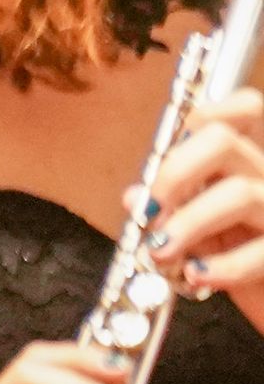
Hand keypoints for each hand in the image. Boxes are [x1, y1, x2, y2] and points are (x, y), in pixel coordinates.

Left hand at [148, 85, 263, 323]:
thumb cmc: (236, 254)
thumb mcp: (200, 225)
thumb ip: (169, 206)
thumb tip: (134, 197)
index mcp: (252, 158)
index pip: (242, 108)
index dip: (195, 120)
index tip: (162, 156)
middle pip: (224, 140)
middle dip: (173, 172)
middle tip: (147, 209)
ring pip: (239, 193)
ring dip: (187, 222)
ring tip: (158, 250)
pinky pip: (262, 252)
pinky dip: (222, 266)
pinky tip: (196, 275)